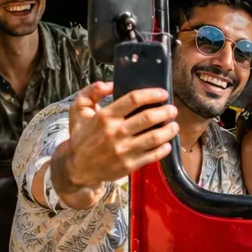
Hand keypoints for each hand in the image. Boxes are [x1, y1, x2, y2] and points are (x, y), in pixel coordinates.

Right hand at [58, 82, 179, 194]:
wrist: (76, 168)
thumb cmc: (80, 136)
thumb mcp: (78, 110)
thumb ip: (91, 92)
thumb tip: (110, 84)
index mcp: (105, 116)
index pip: (133, 99)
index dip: (152, 94)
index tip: (163, 93)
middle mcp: (115, 132)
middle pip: (149, 117)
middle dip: (166, 111)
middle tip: (172, 109)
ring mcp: (123, 150)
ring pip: (155, 137)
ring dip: (169, 130)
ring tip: (174, 125)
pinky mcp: (129, 165)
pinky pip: (153, 156)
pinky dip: (164, 148)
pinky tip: (167, 144)